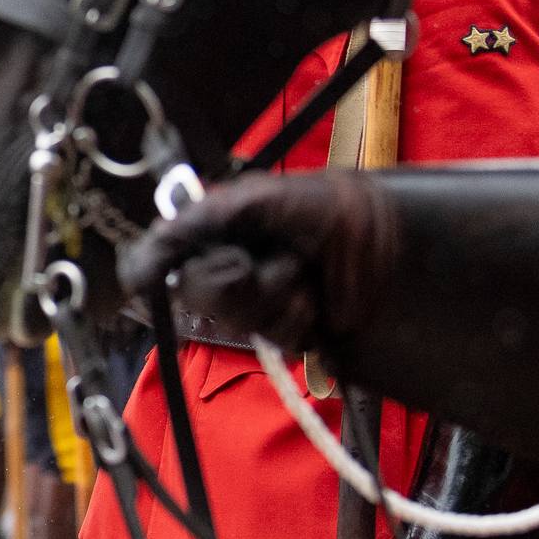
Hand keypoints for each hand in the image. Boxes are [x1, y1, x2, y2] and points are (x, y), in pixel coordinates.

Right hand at [116, 171, 397, 351]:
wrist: (394, 250)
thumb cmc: (334, 210)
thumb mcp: (262, 200)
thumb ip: (200, 220)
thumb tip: (146, 248)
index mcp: (223, 228)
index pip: (166, 252)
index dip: (152, 265)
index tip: (143, 277)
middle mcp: (234, 264)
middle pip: (193, 290)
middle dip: (231, 279)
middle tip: (266, 260)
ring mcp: (261, 301)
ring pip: (232, 317)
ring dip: (272, 296)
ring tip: (304, 276)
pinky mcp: (289, 331)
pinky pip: (271, 338)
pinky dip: (295, 320)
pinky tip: (317, 304)